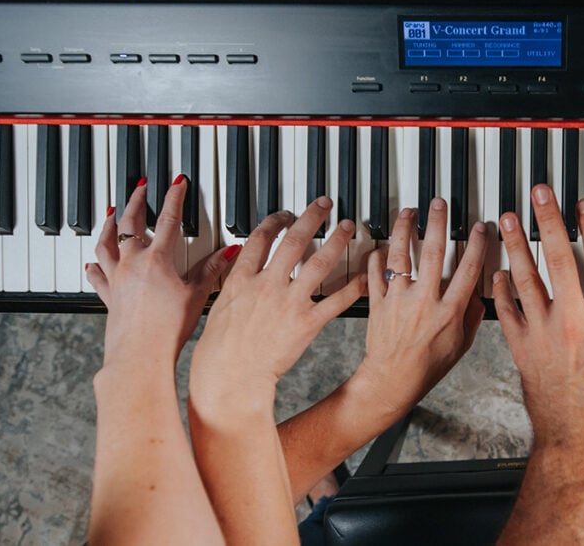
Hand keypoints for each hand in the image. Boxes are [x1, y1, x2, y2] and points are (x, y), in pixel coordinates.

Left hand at [86, 176, 235, 369]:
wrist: (139, 357)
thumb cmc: (167, 330)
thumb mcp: (197, 296)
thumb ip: (212, 270)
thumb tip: (230, 251)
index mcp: (157, 260)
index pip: (169, 219)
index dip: (174, 197)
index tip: (176, 182)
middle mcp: (132, 264)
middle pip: (130, 223)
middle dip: (137, 200)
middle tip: (141, 186)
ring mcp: (116, 279)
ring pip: (106, 243)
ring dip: (109, 224)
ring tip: (112, 212)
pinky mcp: (108, 296)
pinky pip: (97, 274)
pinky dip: (94, 264)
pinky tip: (90, 261)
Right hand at [189, 197, 364, 408]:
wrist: (228, 378)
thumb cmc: (218, 351)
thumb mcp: (218, 308)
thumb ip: (233, 284)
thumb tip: (234, 265)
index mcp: (242, 280)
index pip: (261, 238)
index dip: (277, 221)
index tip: (287, 214)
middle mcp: (267, 285)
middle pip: (294, 241)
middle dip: (312, 218)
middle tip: (326, 205)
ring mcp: (288, 303)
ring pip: (319, 263)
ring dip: (337, 241)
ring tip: (348, 227)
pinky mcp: (306, 324)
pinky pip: (336, 300)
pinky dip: (353, 287)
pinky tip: (365, 276)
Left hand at [354, 198, 487, 416]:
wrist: (392, 381)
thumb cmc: (428, 366)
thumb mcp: (461, 344)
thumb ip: (471, 315)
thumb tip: (479, 291)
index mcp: (449, 311)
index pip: (468, 269)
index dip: (476, 244)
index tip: (479, 227)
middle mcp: (424, 302)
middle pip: (433, 253)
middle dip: (438, 223)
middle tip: (439, 204)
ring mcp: (398, 300)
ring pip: (400, 256)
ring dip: (405, 229)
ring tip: (408, 213)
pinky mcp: (377, 303)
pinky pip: (375, 273)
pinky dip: (377, 256)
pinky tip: (382, 244)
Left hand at [493, 185, 583, 453]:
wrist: (582, 442)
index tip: (583, 205)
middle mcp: (575, 322)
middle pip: (558, 259)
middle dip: (547, 221)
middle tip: (538, 195)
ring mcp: (544, 334)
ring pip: (525, 278)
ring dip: (515, 245)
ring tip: (506, 219)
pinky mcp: (522, 349)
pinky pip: (506, 312)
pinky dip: (500, 289)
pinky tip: (497, 272)